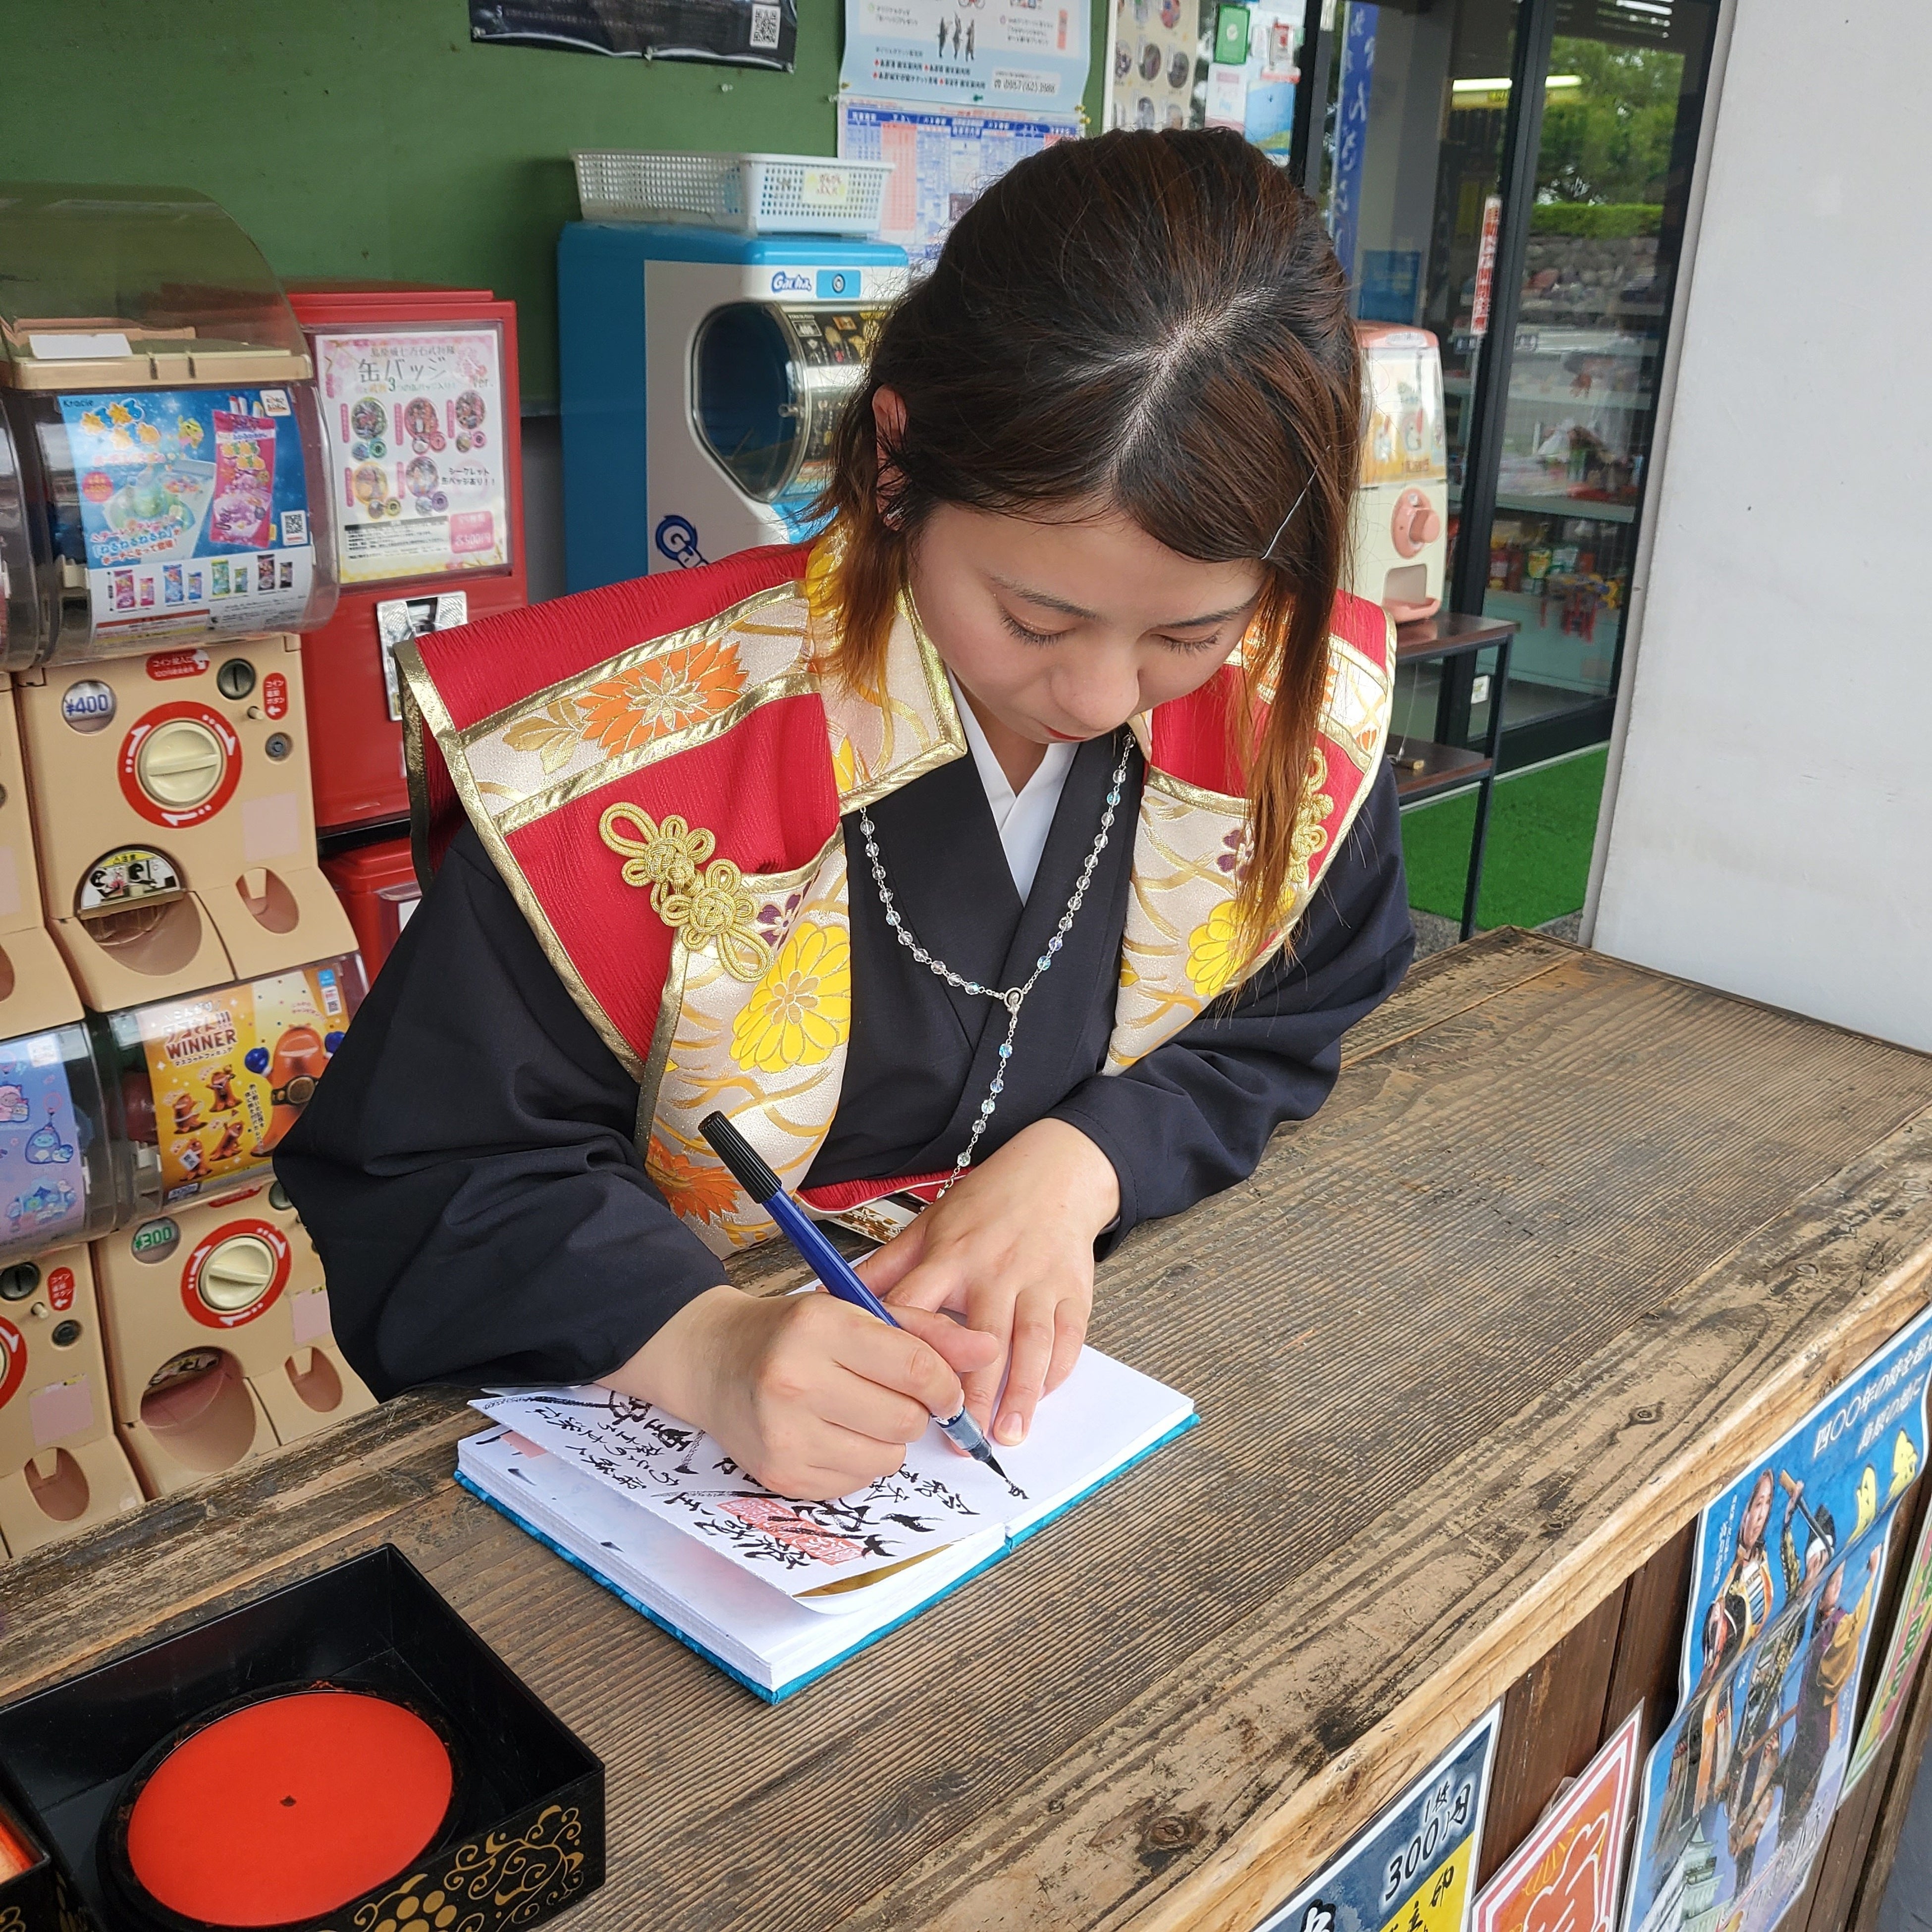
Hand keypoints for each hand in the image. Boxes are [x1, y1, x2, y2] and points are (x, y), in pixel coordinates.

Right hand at [604, 1284, 997, 1500]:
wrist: (713, 1361)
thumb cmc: (792, 1333)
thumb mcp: (856, 1311)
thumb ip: (927, 1330)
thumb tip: (990, 1348)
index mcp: (820, 1328)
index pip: (916, 1367)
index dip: (946, 1384)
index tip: (945, 1389)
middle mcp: (796, 1382)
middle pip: (906, 1419)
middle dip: (913, 1411)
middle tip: (888, 1394)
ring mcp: (784, 1434)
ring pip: (886, 1458)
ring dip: (887, 1440)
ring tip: (856, 1412)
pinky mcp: (780, 1474)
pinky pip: (855, 1483)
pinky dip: (857, 1462)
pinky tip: (831, 1433)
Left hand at [858, 1119, 1118, 1448]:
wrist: (1052, 1173)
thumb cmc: (984, 1206)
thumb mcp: (926, 1226)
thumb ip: (883, 1268)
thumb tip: (826, 1297)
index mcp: (949, 1256)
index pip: (919, 1309)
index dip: (903, 1353)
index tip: (892, 1393)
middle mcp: (994, 1271)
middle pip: (981, 1339)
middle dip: (972, 1392)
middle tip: (960, 1438)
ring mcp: (1037, 1282)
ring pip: (1030, 1344)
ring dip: (1020, 1394)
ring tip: (1005, 1436)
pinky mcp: (1072, 1291)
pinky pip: (1067, 1339)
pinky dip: (1055, 1373)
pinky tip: (1039, 1401)